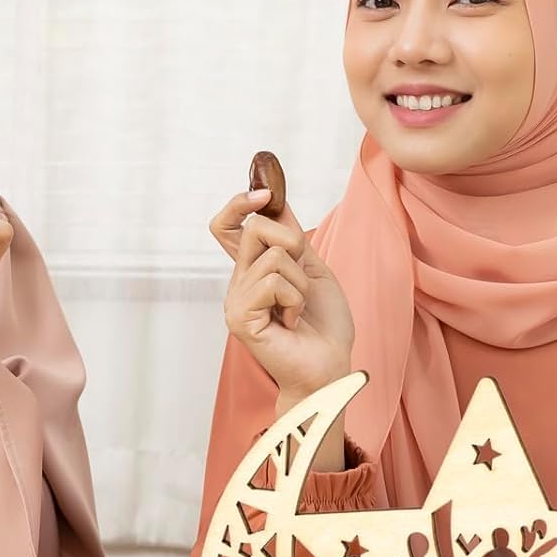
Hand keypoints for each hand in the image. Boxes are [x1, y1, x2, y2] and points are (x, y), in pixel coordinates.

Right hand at [211, 189, 355, 411]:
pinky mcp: (240, 317)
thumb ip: (292, 238)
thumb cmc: (324, 325)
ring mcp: (235, 300)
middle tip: (303, 279)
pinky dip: (294, 299)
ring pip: (272, 257)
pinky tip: (291, 321)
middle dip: (292, 243)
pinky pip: (272, 283)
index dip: (239, 204)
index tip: (264, 192)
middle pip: (254, 229)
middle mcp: (238, 282)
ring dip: (300, 282)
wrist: (330, 364)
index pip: (227, 227)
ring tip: (298, 309)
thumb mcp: (313, 269)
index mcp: (251, 270)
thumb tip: (276, 202)